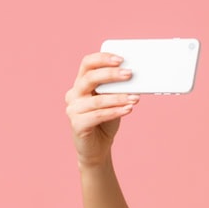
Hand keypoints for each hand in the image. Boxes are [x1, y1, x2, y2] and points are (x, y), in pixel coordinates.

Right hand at [65, 52, 140, 166]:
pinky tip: (128, 109)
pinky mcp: (77, 125)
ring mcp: (73, 110)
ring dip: (118, 97)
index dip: (102, 58)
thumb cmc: (106, 122)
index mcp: (80, 84)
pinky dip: (115, 112)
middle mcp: (73, 94)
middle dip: (111, 75)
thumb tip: (134, 77)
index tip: (120, 59)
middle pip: (90, 78)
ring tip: (135, 98)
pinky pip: (98, 115)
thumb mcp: (113, 102)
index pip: (87, 64)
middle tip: (129, 74)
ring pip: (97, 100)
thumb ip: (117, 89)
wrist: (97, 148)